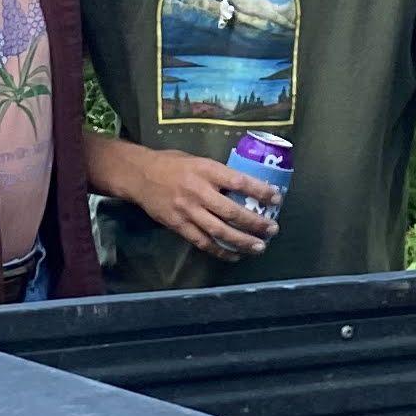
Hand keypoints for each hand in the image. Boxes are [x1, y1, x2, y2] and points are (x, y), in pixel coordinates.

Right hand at [114, 146, 281, 261]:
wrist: (138, 176)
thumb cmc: (171, 164)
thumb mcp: (197, 160)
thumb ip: (218, 174)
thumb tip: (245, 187)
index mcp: (206, 170)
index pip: (239, 182)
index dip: (260, 191)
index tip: (276, 198)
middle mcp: (198, 191)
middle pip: (232, 212)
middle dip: (255, 223)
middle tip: (272, 229)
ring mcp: (188, 211)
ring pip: (220, 231)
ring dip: (242, 241)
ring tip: (259, 247)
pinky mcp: (179, 226)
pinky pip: (203, 242)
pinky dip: (220, 251)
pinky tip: (235, 255)